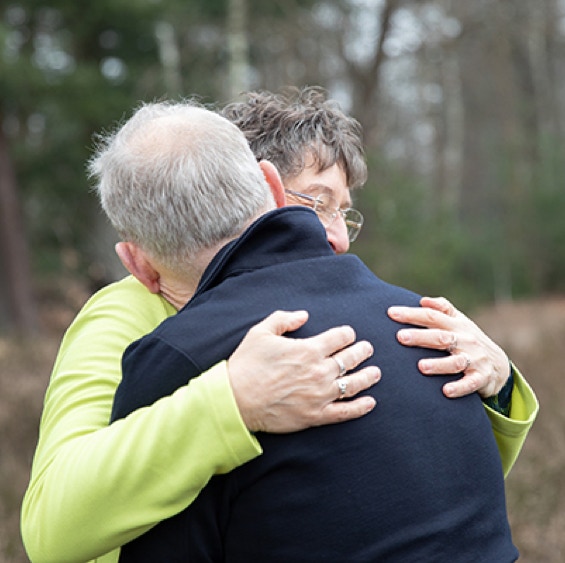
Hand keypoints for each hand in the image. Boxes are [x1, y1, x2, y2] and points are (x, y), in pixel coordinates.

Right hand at [227, 310, 379, 432]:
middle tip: (367, 349)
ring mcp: (320, 395)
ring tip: (376, 372)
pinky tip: (371, 403)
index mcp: (308, 349)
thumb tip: (304, 315)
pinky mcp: (316, 416)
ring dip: (368, 377)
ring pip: (354, 384)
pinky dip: (361, 408)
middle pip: (350, 359)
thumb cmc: (247, 364)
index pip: (339, 337)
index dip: (347, 333)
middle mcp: (319, 372)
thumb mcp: (261, 332)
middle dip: (362, 351)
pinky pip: (345, 412)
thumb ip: (284, 319)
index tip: (349, 334)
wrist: (235, 400)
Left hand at [388, 296, 510, 398]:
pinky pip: (470, 383)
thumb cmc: (468, 340)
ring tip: (421, 367)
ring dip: (439, 365)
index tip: (391, 313)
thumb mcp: (459, 322)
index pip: (432, 316)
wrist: (498, 365)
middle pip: (441, 337)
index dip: (412, 314)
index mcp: (456, 325)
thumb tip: (422, 300)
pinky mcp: (481, 378)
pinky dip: (459, 387)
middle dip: (421, 337)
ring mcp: (474, 359)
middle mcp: (465, 340)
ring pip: (455, 361)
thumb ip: (442, 309)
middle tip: (400, 337)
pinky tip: (446, 391)